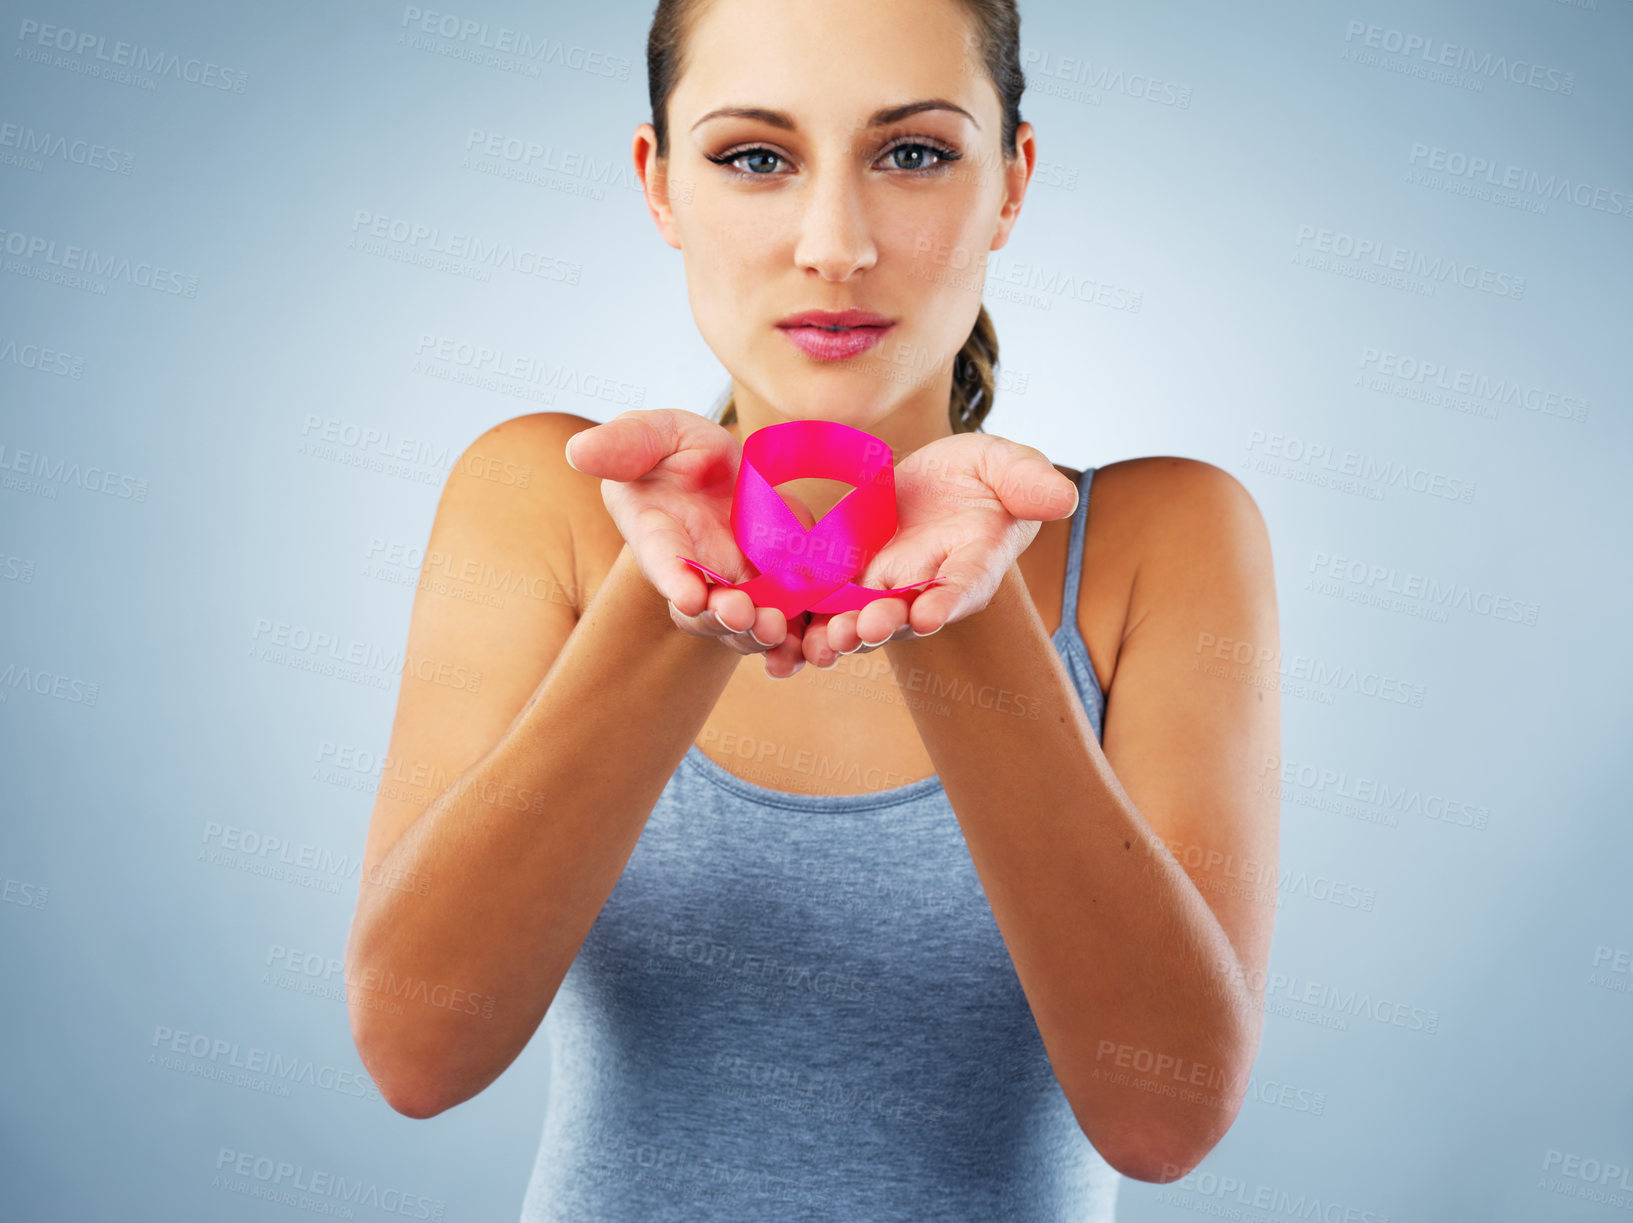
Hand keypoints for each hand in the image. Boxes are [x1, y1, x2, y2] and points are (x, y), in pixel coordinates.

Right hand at [564, 409, 812, 677]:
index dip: (671, 577)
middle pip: (703, 609)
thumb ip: (625, 443)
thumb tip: (578, 449)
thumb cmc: (680, 452)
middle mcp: (694, 573)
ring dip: (758, 633)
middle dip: (721, 615)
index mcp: (658, 533)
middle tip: (741, 612)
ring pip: (743, 626)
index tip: (688, 594)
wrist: (730, 471)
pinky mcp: (775, 593)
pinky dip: (797, 642)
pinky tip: (811, 646)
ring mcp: (735, 588)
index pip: (660, 558)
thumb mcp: (658, 433)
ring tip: (776, 628)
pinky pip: (787, 627)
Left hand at [800, 433, 1077, 665]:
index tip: (932, 614)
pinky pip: (832, 607)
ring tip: (827, 641)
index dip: (950, 599)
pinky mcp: (853, 580)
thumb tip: (1063, 497)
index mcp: (974, 561)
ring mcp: (889, 588)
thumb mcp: (1006, 465)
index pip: (966, 584)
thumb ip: (1029, 481)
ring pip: (867, 619)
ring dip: (848, 633)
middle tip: (866, 628)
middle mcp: (930, 586)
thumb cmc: (982, 476)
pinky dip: (814, 622)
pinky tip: (793, 635)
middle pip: (909, 614)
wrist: (936, 482)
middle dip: (888, 624)